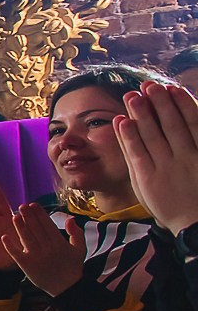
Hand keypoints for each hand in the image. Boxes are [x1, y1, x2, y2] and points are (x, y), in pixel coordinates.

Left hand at [5, 201, 86, 296]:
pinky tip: (4, 237)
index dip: (39, 214)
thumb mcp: (80, 249)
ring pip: (26, 238)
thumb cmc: (72, 267)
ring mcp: (36, 257)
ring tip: (14, 216)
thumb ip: (76, 233)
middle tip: (22, 206)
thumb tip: (70, 219)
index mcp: (59, 243)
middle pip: (36, 229)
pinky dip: (10, 245)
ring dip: (20, 227)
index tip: (33, 204)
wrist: (66, 288)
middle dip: (28, 216)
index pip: (47, 225)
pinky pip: (16, 254)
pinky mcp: (27, 266)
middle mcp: (47, 249)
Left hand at [116, 83, 197, 234]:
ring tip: (132, 96)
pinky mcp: (148, 179)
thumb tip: (191, 123)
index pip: (195, 123)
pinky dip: (128, 137)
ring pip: (152, 136)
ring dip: (141, 114)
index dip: (183, 104)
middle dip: (160, 103)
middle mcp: (187, 158)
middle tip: (149, 84)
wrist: (196, 225)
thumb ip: (195, 143)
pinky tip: (121, 121)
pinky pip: (136, 154)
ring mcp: (167, 169)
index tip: (173, 88)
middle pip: (172, 125)